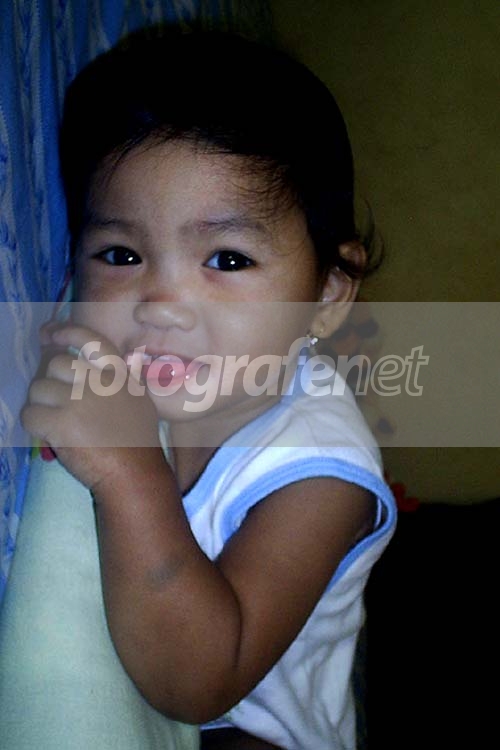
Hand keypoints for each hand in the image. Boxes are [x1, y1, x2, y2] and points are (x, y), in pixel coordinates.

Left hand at [22, 324, 160, 489]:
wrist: (134, 474)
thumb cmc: (139, 443)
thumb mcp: (139, 401)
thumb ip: (119, 381)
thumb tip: (90, 367)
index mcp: (118, 375)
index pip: (90, 340)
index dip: (67, 332)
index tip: (52, 334)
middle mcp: (98, 382)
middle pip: (56, 364)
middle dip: (52, 381)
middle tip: (56, 400)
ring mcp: (78, 401)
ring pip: (39, 388)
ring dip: (41, 404)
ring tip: (53, 420)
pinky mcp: (60, 424)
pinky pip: (30, 414)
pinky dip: (33, 424)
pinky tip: (46, 433)